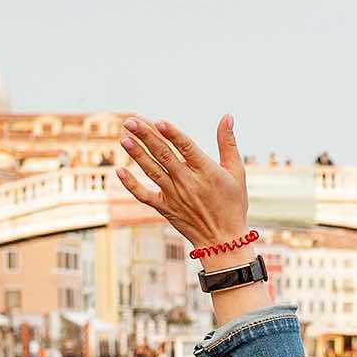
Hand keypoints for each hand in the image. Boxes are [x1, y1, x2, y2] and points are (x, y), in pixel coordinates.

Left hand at [115, 116, 249, 251]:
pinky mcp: (165, 208)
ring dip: (137, 154)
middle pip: (164, 154)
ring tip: (124, 138)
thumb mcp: (237, 172)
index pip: (186, 147)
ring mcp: (174, 195)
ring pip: (152, 171)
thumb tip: (227, 116)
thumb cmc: (232, 204)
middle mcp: (188, 182)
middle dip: (146, 136)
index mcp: (206, 171)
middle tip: (131, 121)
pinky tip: (120, 171)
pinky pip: (144, 196)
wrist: (223, 240)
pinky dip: (131, 184)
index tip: (158, 121)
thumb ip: (228, 143)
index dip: (172, 134)